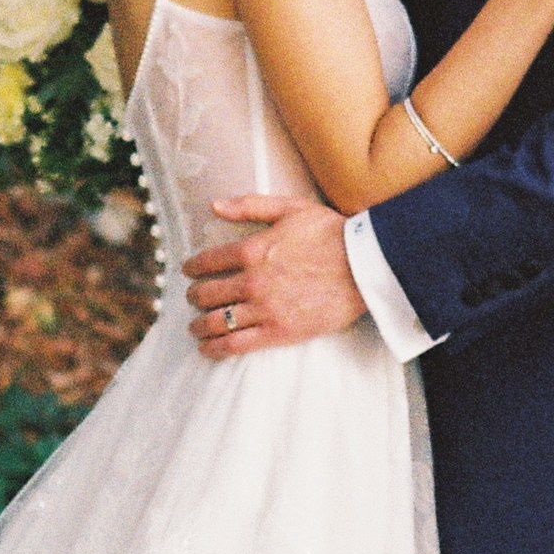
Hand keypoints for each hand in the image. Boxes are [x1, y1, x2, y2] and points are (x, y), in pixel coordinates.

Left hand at [183, 197, 364, 357]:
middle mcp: (252, 281)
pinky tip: (207, 348)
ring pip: (216, 321)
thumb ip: (250, 206)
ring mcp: (264, 309)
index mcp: (252, 249)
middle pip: (206, 294)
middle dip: (194, 297)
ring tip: (195, 327)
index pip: (206, 262)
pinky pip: (236, 344)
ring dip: (199, 325)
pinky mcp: (279, 332)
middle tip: (193, 299)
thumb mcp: (291, 208)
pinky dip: (215, 348)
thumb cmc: (332, 233)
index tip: (188, 272)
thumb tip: (214, 205)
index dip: (192, 268)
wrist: (365, 266)